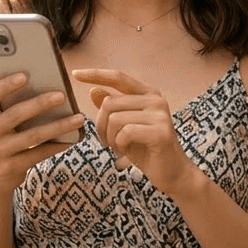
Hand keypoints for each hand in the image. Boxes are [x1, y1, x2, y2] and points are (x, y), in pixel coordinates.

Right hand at [0, 72, 84, 195]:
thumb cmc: (0, 139)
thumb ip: (9, 105)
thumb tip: (43, 82)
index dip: (5, 85)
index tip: (25, 75)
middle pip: (15, 115)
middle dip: (40, 103)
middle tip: (62, 95)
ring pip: (33, 136)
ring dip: (58, 126)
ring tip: (78, 118)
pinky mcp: (10, 167)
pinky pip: (39, 154)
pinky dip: (57, 145)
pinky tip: (72, 139)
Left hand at [72, 69, 198, 197]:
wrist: (172, 173)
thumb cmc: (146, 150)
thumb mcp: (124, 127)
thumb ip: (112, 109)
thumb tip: (94, 91)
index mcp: (148, 94)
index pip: (118, 77)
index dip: (96, 74)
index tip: (75, 74)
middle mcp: (156, 99)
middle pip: (110, 102)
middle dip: (101, 125)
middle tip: (107, 141)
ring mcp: (160, 114)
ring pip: (115, 118)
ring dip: (111, 137)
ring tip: (120, 147)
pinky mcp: (161, 131)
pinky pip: (125, 132)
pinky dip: (120, 144)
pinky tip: (128, 152)